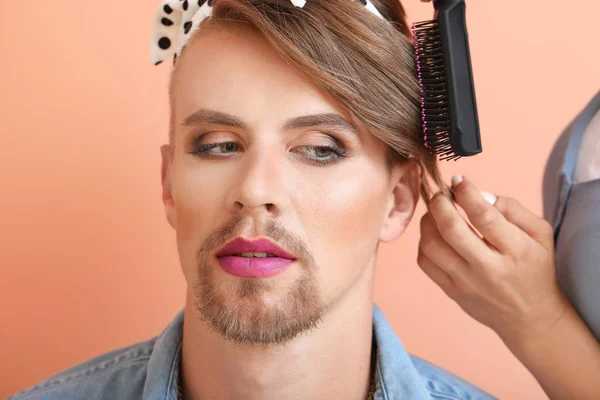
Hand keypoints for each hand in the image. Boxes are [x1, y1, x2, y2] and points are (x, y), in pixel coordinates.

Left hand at [417, 176, 570, 342]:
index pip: (483, 216)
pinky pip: (425, 263)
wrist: (530, 318)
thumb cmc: (535, 269)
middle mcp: (488, 268)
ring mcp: (466, 283)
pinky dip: (424, 242)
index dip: (466, 193)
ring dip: (427, 222)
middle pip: (451, 229)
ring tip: (436, 213)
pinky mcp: (452, 292)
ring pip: (431, 246)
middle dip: (439, 203)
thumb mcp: (540, 234)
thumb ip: (512, 208)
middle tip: (440, 194)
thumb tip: (478, 194)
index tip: (458, 181)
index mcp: (515, 250)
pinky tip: (434, 235)